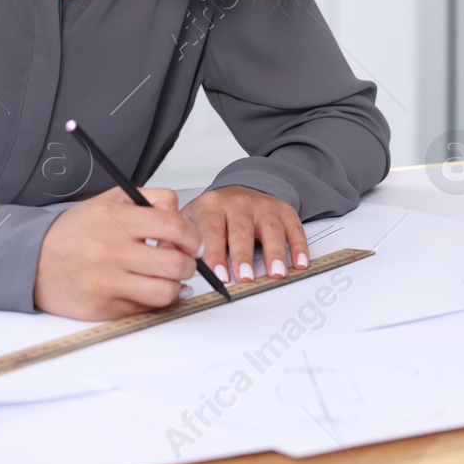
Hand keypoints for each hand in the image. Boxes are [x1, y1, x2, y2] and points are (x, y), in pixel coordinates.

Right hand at [33, 187, 203, 319]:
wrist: (31, 260)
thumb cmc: (75, 231)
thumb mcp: (110, 201)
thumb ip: (151, 201)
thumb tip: (184, 225)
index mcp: (115, 219)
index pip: (175, 227)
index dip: (193, 237)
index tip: (192, 242)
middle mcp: (110, 251)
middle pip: (176, 264)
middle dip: (187, 264)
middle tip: (181, 261)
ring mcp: (105, 283)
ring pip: (165, 293)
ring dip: (173, 286)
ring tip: (166, 278)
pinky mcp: (101, 308)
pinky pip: (143, 310)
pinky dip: (151, 302)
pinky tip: (146, 290)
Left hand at [181, 185, 308, 285]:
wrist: (241, 186)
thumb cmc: (215, 212)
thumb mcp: (191, 217)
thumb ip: (176, 237)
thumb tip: (164, 255)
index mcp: (212, 206)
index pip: (212, 229)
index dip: (215, 252)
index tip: (217, 273)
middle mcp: (239, 203)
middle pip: (241, 230)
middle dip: (243, 255)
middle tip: (244, 277)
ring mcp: (263, 207)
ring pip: (270, 229)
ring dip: (274, 253)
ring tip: (275, 273)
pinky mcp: (283, 211)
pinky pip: (294, 227)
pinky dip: (299, 246)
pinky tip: (300, 263)